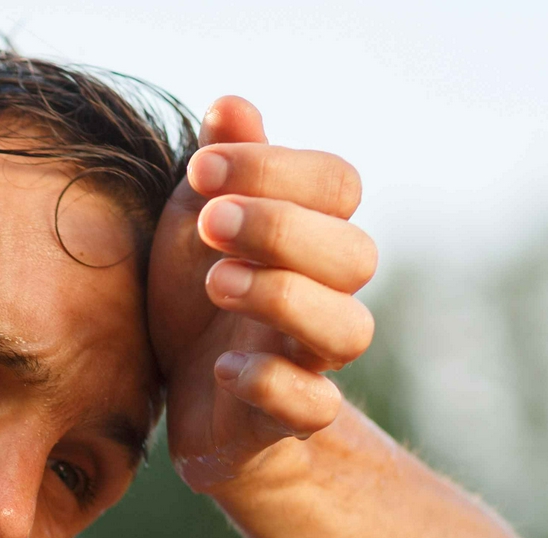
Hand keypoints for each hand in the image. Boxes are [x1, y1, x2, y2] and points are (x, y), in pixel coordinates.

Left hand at [147, 97, 376, 490]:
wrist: (191, 405)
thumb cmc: (199, 305)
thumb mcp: (197, 226)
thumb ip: (224, 169)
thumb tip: (231, 105)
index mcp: (312, 238)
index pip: (338, 185)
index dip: (276, 168)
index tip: (200, 169)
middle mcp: (326, 296)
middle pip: (356, 255)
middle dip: (282, 229)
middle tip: (209, 221)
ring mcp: (310, 360)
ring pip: (348, 331)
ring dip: (282, 298)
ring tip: (216, 284)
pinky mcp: (285, 421)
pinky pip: (312, 408)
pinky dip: (271, 384)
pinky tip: (220, 367)